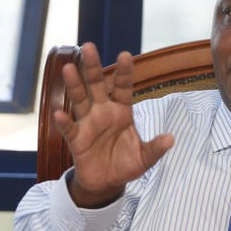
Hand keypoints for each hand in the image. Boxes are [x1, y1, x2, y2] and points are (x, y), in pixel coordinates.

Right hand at [54, 42, 173, 207]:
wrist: (107, 183)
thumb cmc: (126, 165)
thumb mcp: (145, 158)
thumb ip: (155, 148)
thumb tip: (170, 139)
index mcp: (122, 111)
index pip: (123, 87)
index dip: (124, 72)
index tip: (125, 55)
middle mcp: (103, 112)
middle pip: (97, 85)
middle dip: (93, 67)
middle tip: (88, 46)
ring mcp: (88, 123)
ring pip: (80, 99)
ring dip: (75, 85)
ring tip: (69, 68)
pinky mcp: (77, 139)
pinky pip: (70, 128)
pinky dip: (65, 121)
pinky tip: (60, 112)